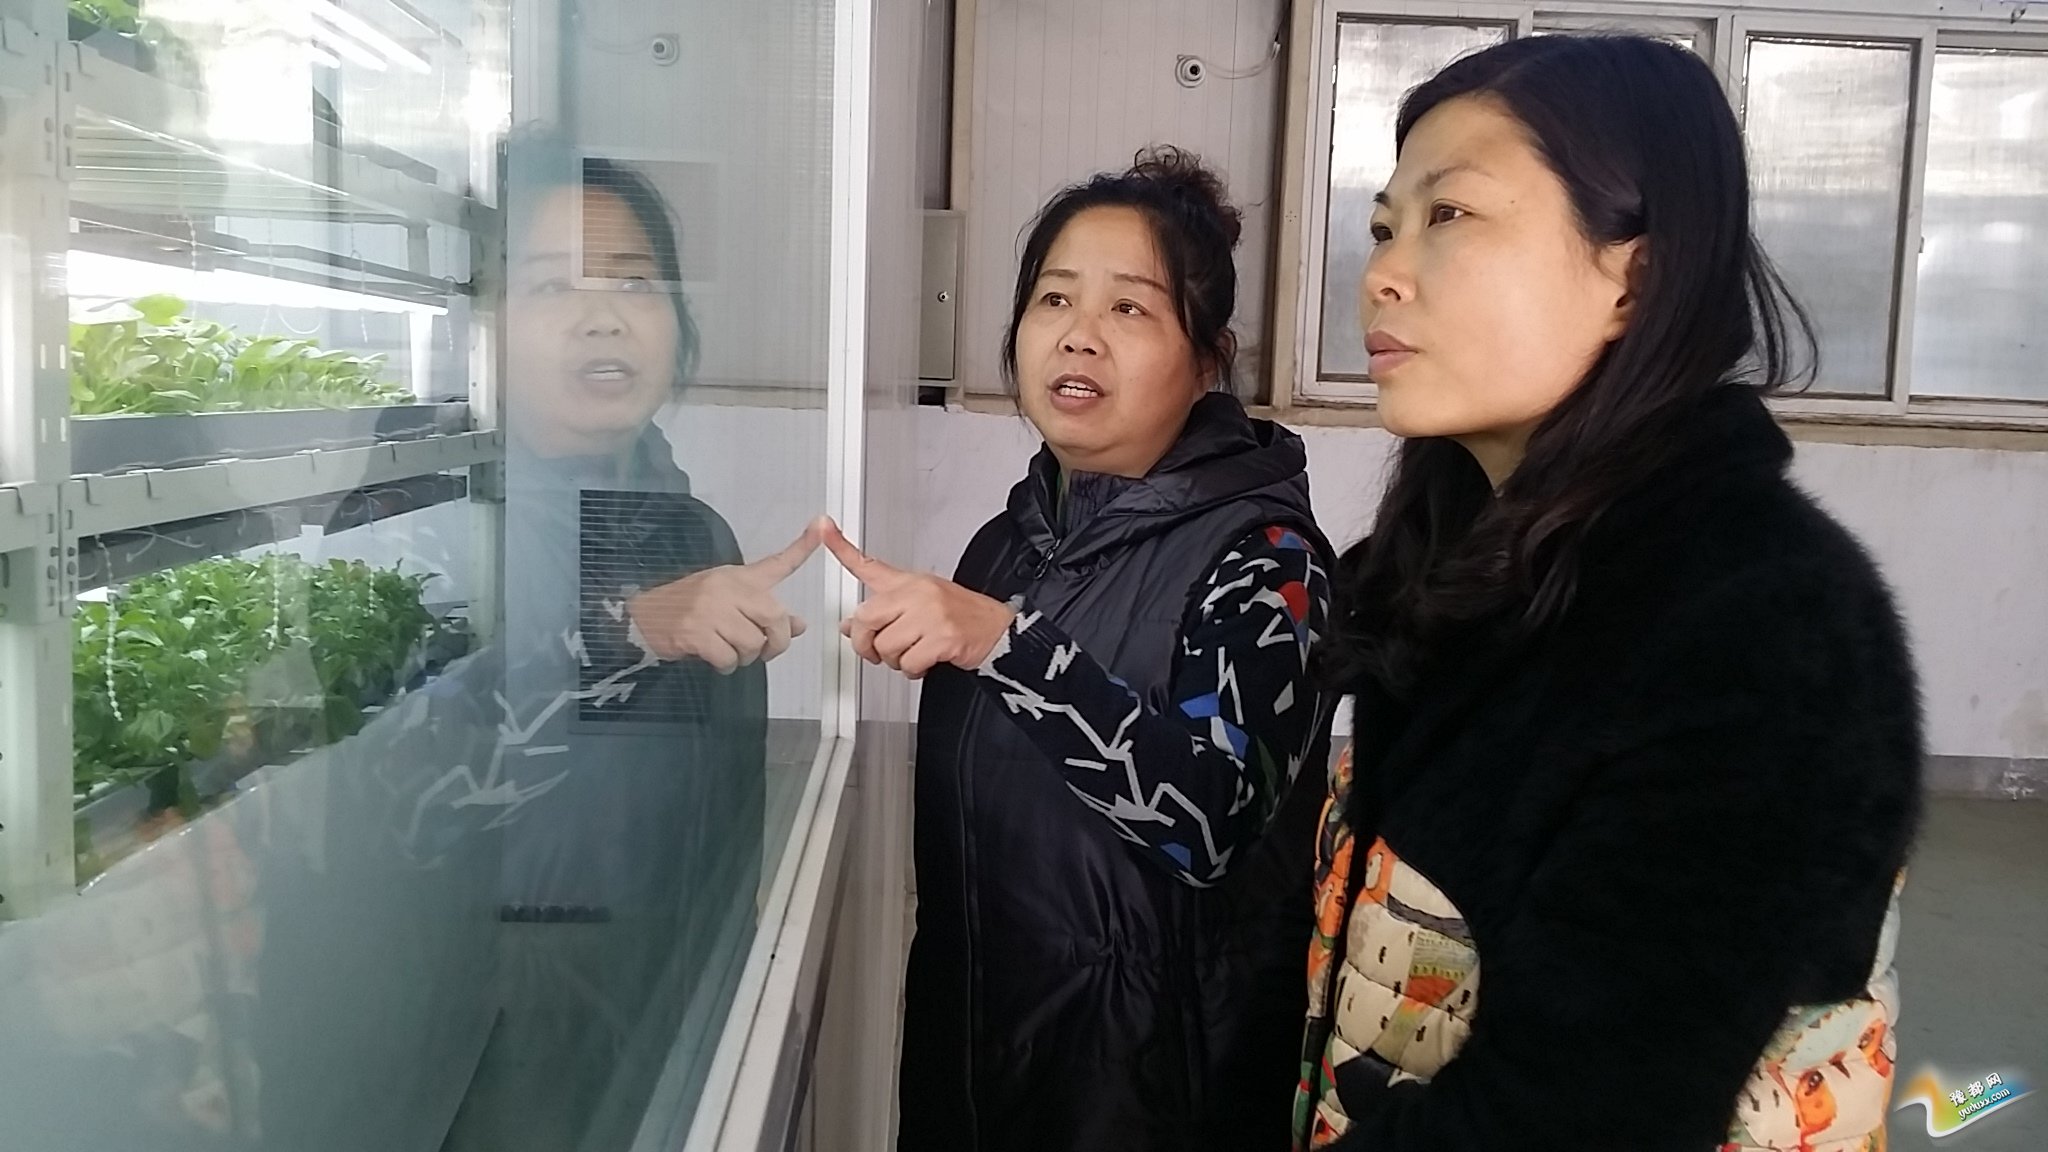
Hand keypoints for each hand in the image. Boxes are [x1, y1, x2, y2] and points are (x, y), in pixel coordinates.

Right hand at [626, 520, 820, 672]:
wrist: (644, 615)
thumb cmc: (689, 607)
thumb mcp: (728, 600)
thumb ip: (764, 612)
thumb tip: (798, 624)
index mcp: (739, 577)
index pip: (777, 562)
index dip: (802, 545)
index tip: (822, 523)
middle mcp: (728, 589)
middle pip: (776, 619)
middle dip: (776, 643)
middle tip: (764, 651)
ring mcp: (710, 609)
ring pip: (752, 644)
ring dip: (746, 658)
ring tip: (729, 651)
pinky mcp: (695, 632)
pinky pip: (728, 658)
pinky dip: (725, 665)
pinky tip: (714, 658)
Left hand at [821, 518, 1015, 679]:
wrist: (997, 630)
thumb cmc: (959, 617)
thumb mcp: (920, 606)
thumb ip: (883, 614)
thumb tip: (850, 626)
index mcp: (908, 582)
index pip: (868, 563)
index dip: (841, 546)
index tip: (823, 527)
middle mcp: (917, 593)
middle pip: (866, 619)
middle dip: (867, 644)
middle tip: (877, 652)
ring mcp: (930, 614)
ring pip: (885, 645)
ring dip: (895, 661)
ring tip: (912, 654)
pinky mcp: (942, 637)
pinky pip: (908, 662)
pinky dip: (913, 670)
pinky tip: (925, 663)